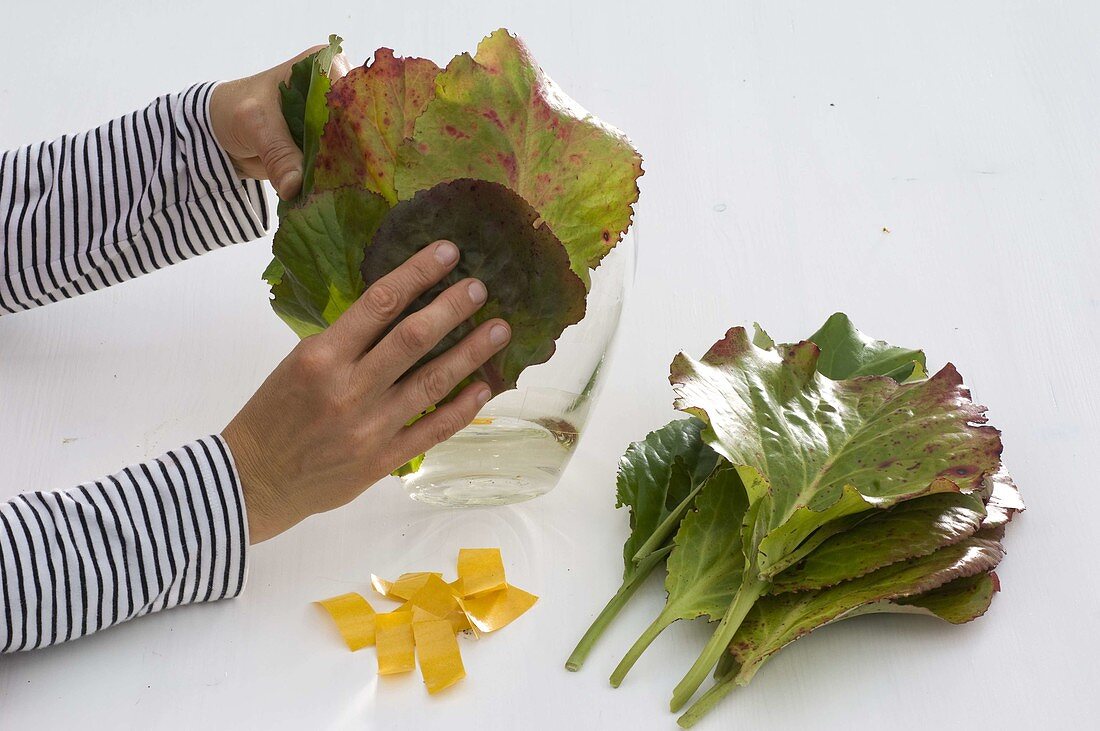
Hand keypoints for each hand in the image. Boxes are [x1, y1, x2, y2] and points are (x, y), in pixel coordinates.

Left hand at [209, 46, 351, 199]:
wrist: (218, 131)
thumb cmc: (234, 109)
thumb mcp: (256, 126)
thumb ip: (278, 154)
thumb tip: (295, 188)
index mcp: (323, 65)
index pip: (353, 93)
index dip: (357, 122)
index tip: (355, 152)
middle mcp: (335, 89)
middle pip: (359, 122)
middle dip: (355, 150)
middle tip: (352, 178)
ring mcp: (333, 119)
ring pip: (352, 146)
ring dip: (348, 168)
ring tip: (347, 188)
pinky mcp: (327, 144)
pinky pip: (339, 163)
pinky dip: (336, 177)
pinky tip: (336, 191)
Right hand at [222, 240, 510, 542]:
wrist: (253, 480)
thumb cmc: (274, 413)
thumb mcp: (299, 361)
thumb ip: (347, 339)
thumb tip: (400, 308)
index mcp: (322, 356)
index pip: (380, 302)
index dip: (418, 273)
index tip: (448, 252)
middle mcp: (348, 388)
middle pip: (413, 338)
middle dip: (453, 308)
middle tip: (481, 286)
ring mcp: (369, 427)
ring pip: (432, 382)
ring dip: (471, 353)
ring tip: (500, 330)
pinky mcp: (382, 460)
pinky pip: (432, 429)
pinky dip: (462, 407)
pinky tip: (485, 387)